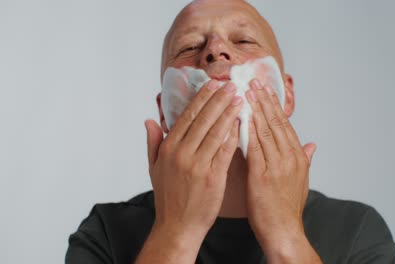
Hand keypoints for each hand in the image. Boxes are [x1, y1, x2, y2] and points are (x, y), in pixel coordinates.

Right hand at [144, 80, 242, 240]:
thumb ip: (153, 142)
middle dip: (218, 99)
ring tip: (240, 98)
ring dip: (229, 113)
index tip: (213, 84)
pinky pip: (226, 150)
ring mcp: (197, 165)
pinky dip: (234, 135)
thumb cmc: (168, 197)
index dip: (202, 98)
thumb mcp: (154, 168)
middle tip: (231, 85)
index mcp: (168, 148)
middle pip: (203, 119)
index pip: (187, 116)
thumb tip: (150, 120)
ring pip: (216, 131)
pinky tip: (242, 123)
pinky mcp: (213, 177)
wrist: (177, 226)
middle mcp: (182, 153)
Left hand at [245, 79, 317, 258]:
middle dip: (264, 100)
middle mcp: (290, 157)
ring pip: (266, 130)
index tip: (266, 89)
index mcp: (298, 157)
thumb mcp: (302, 181)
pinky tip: (241, 116)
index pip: (285, 124)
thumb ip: (306, 160)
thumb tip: (312, 145)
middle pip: (276, 122)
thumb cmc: (287, 208)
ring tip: (246, 91)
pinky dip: (248, 129)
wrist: (284, 231)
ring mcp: (277, 165)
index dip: (275, 105)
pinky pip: (254, 147)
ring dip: (255, 109)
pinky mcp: (263, 175)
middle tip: (254, 81)